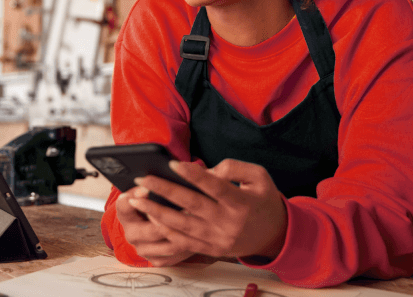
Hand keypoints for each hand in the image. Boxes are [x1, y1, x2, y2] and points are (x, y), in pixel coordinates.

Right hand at [114, 188, 194, 266]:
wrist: (149, 224)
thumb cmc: (151, 200)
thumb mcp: (147, 189)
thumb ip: (152, 182)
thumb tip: (165, 170)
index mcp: (124, 212)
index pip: (124, 204)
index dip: (135, 196)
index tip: (146, 189)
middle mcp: (130, 232)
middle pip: (148, 229)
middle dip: (167, 219)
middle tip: (186, 207)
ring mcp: (142, 248)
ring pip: (164, 244)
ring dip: (181, 233)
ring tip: (196, 220)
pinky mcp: (154, 259)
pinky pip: (172, 256)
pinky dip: (186, 246)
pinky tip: (197, 235)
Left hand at [127, 159, 287, 261]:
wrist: (275, 235)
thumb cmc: (264, 200)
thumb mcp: (258, 177)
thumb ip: (233, 167)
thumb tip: (205, 169)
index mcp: (240, 203)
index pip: (213, 187)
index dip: (193, 175)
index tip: (172, 163)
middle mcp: (227, 223)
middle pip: (191, 206)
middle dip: (163, 191)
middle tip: (142, 179)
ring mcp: (217, 239)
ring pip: (182, 226)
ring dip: (156, 212)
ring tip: (137, 200)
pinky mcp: (211, 249)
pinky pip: (184, 241)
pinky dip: (166, 230)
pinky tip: (151, 219)